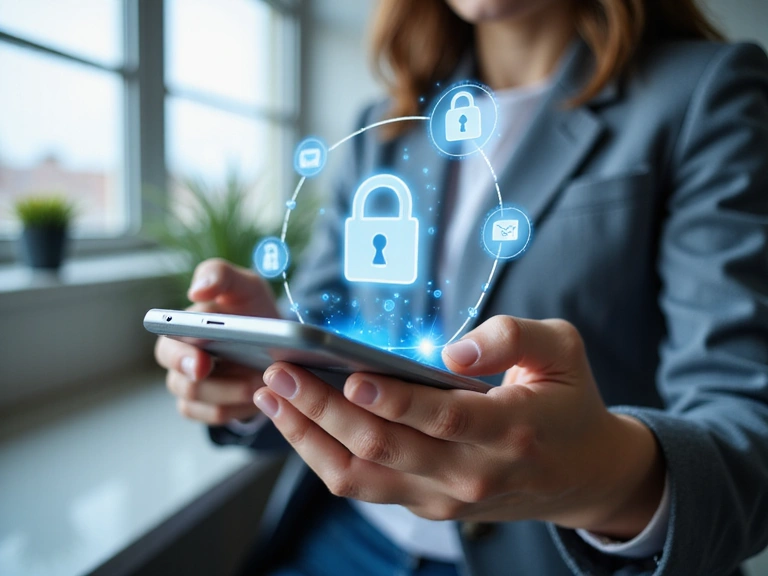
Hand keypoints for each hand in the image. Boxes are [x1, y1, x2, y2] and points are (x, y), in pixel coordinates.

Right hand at [155, 258, 279, 424]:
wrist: (275, 339)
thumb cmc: (251, 308)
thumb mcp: (244, 284)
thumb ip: (219, 275)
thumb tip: (196, 291)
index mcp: (180, 329)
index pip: (168, 346)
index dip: (181, 357)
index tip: (202, 364)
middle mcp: (180, 360)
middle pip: (182, 382)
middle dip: (209, 384)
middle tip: (248, 383)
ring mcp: (193, 387)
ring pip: (202, 401)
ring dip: (234, 394)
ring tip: (262, 383)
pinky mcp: (208, 407)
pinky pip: (215, 415)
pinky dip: (238, 408)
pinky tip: (258, 398)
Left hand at [254, 315, 664, 538]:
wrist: (583, 476)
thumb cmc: (568, 401)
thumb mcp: (563, 350)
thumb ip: (513, 337)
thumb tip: (452, 353)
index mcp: (509, 432)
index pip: (442, 419)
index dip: (395, 401)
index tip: (349, 377)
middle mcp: (471, 475)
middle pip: (385, 448)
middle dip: (323, 410)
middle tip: (279, 373)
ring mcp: (443, 499)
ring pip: (361, 477)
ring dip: (308, 438)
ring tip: (270, 397)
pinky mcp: (426, 505)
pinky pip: (364, 485)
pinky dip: (323, 455)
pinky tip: (297, 421)